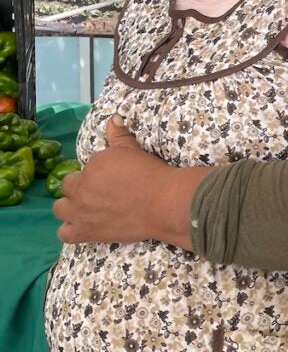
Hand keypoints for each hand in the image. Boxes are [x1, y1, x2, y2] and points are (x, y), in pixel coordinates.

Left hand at [54, 115, 175, 244]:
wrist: (163, 202)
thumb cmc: (151, 174)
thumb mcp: (134, 150)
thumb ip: (119, 135)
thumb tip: (113, 118)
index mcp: (93, 164)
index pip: (85, 168)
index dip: (96, 174)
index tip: (110, 179)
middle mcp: (81, 186)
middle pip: (68, 186)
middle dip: (80, 188)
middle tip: (100, 192)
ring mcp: (80, 211)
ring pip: (60, 208)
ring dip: (70, 207)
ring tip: (88, 208)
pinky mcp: (84, 231)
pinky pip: (64, 233)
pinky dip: (70, 230)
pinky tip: (83, 226)